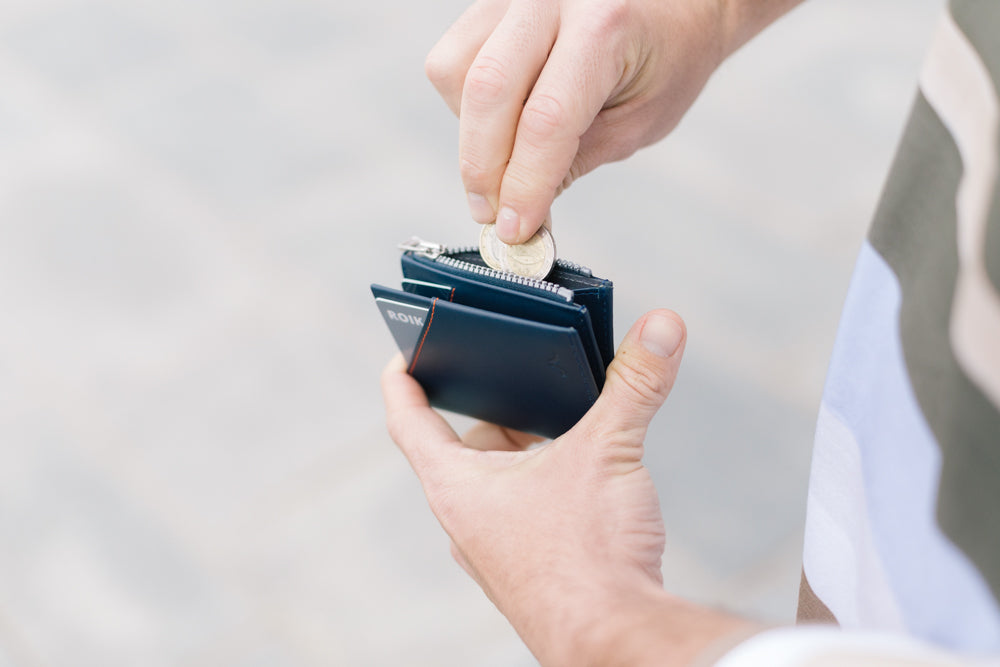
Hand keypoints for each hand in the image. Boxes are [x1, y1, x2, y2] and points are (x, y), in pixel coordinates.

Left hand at [382, 310, 755, 665]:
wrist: (614, 640)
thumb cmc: (587, 560)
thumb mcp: (608, 451)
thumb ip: (634, 385)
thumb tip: (662, 327)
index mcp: (457, 486)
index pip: (408, 418)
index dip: (404, 377)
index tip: (408, 349)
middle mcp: (467, 518)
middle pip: (468, 442)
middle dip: (500, 405)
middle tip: (528, 371)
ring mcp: (497, 546)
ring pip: (503, 477)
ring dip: (531, 446)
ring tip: (570, 414)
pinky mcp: (531, 565)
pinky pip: (529, 508)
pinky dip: (551, 480)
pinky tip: (589, 473)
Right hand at [426, 0, 802, 243]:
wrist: (678, 3)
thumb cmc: (668, 57)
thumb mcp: (638, 122)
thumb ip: (574, 163)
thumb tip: (519, 213)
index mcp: (605, 25)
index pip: (546, 119)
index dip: (525, 184)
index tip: (516, 229)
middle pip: (488, 91)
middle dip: (483, 169)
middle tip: (493, 215)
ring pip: (456, 74)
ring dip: (472, 135)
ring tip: (508, 158)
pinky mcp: (492, 2)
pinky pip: (453, 61)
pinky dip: (466, 105)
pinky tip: (503, 120)